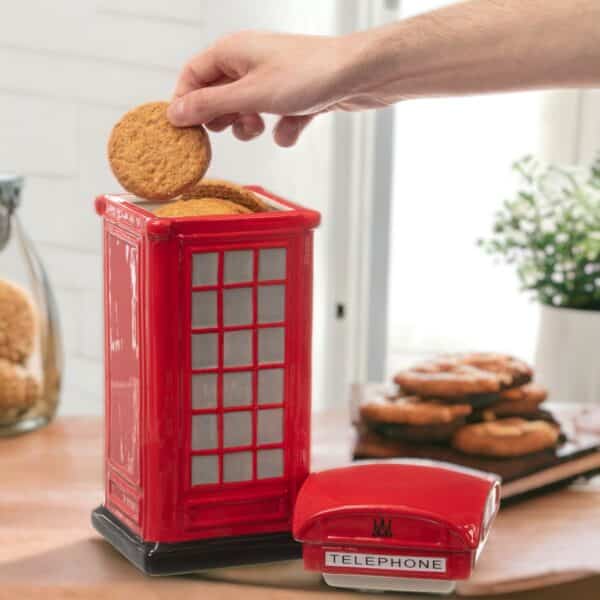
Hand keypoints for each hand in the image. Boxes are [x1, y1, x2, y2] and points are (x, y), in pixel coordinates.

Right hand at [167, 31, 384, 145]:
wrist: (360, 75)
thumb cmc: (308, 75)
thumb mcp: (249, 95)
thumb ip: (209, 105)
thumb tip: (175, 113)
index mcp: (233, 51)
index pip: (192, 74)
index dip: (185, 102)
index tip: (185, 130)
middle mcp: (251, 62)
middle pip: (218, 94)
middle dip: (223, 118)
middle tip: (233, 126)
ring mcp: (274, 79)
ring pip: (246, 109)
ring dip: (250, 126)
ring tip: (260, 126)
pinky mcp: (295, 96)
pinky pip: (277, 118)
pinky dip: (283, 128)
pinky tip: (294, 125)